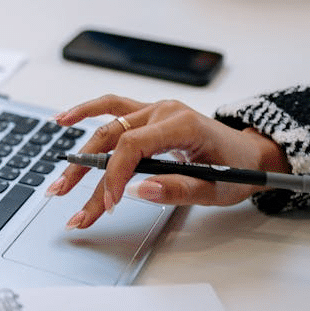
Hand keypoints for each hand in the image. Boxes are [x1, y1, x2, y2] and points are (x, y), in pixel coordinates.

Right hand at [45, 96, 288, 228]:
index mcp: (181, 125)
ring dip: (80, 153)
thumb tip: (141, 191)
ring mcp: (154, 110)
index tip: (108, 203)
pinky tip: (63, 119)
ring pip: (106, 128)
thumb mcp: (217, 188)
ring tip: (59, 179)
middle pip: (112, 139)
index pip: (133, 146)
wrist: (250, 154)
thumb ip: (179, 189)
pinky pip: (111, 107)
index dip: (115, 175)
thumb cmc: (237, 170)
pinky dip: (86, 112)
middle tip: (65, 199)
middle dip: (85, 173)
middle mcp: (163, 111)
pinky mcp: (147, 115)